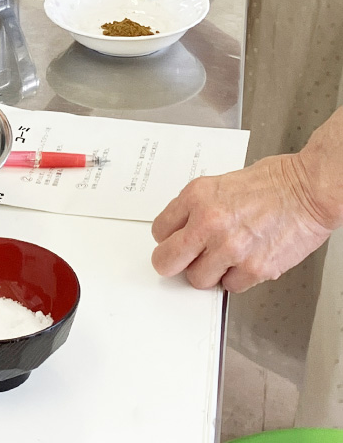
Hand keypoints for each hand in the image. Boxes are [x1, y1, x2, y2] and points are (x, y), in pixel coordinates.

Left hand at [151, 154, 332, 292]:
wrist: (308, 190)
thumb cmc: (274, 182)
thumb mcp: (221, 183)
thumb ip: (198, 206)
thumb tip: (184, 228)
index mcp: (197, 196)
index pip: (159, 230)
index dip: (168, 238)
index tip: (174, 241)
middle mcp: (209, 222)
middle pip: (167, 261)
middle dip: (173, 263)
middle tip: (182, 262)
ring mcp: (230, 248)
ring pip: (197, 279)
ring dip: (208, 272)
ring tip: (222, 258)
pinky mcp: (254, 269)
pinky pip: (229, 287)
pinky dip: (234, 278)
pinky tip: (244, 261)